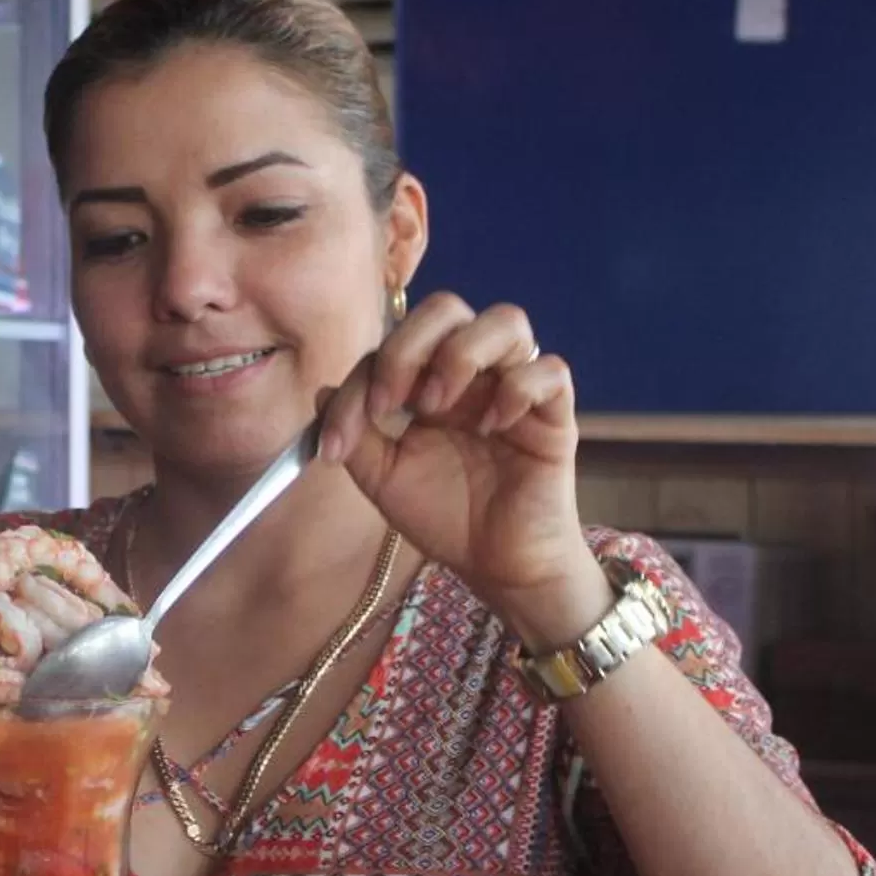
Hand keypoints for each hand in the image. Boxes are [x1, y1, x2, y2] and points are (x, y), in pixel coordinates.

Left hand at [317, 293, 608, 636]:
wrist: (497, 566)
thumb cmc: (445, 517)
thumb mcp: (384, 479)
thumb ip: (356, 435)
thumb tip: (321, 391)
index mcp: (428, 381)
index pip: (392, 343)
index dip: (360, 380)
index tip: (339, 439)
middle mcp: (472, 373)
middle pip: (447, 308)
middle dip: (408, 346)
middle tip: (395, 402)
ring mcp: (514, 387)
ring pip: (507, 321)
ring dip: (463, 354)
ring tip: (441, 406)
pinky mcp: (555, 414)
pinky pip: (550, 370)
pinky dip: (518, 388)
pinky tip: (495, 427)